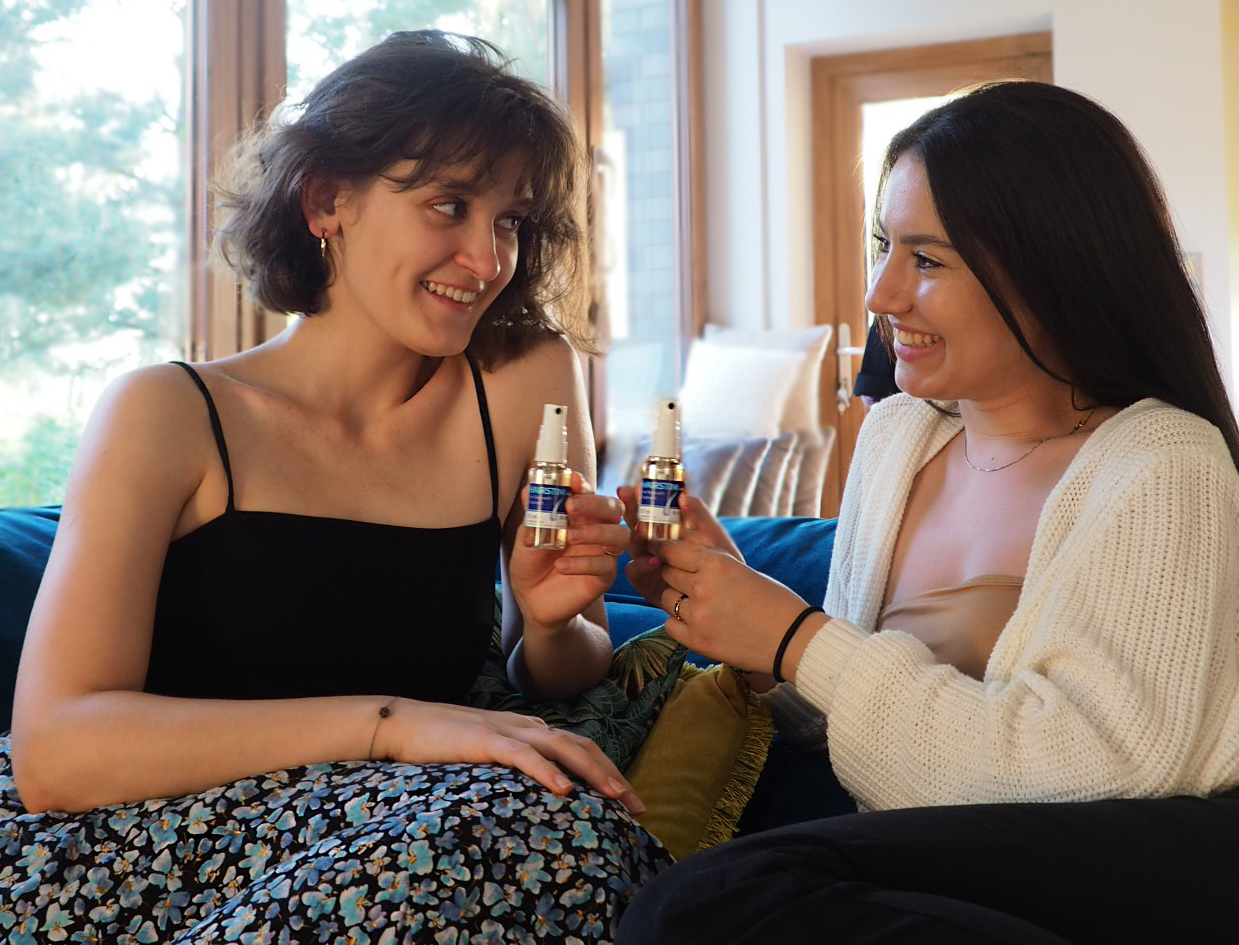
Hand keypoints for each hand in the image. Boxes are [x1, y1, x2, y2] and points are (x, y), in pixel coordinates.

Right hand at [377, 700, 643, 813]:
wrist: (405, 723)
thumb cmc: (448, 744)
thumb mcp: (493, 755)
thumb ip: (520, 765)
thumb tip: (548, 790)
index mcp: (531, 731)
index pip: (581, 748)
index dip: (609, 771)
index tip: (631, 800)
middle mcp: (527, 726)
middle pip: (581, 747)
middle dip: (613, 775)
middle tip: (637, 806)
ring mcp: (508, 730)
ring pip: (561, 748)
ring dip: (592, 772)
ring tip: (615, 796)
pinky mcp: (485, 740)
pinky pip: (522, 756)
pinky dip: (546, 771)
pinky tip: (563, 789)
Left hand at [508, 472, 628, 629]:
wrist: (531, 600)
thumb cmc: (531, 564)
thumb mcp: (526, 538)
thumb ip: (533, 515)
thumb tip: (528, 489)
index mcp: (579, 515)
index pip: (588, 492)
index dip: (582, 485)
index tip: (571, 480)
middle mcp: (596, 529)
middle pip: (614, 508)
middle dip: (596, 503)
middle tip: (572, 506)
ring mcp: (603, 552)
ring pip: (620, 535)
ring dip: (596, 532)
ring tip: (569, 537)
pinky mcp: (604, 577)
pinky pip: (606, 566)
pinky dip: (584, 563)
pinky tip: (561, 566)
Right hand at [615, 488, 743, 607]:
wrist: (726, 595)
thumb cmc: (720, 563)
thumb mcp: (713, 535)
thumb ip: (700, 515)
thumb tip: (684, 495)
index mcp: (667, 530)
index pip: (649, 508)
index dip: (640, 495)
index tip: (635, 484)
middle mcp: (652, 544)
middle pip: (634, 523)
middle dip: (630, 508)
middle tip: (627, 496)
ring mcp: (646, 563)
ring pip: (631, 545)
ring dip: (635, 535)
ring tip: (643, 528)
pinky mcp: (645, 584)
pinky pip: (634, 572)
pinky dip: (640, 565)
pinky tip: (653, 560)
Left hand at [651, 538, 816, 674]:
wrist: (792, 639)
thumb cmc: (774, 600)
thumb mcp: (741, 568)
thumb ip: (711, 558)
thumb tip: (684, 542)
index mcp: (716, 564)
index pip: (672, 550)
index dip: (661, 549)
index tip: (656, 549)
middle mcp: (702, 587)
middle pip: (668, 574)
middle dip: (674, 574)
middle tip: (685, 580)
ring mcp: (697, 616)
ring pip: (667, 599)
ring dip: (677, 599)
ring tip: (698, 604)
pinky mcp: (697, 640)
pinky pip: (670, 625)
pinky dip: (678, 622)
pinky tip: (696, 621)